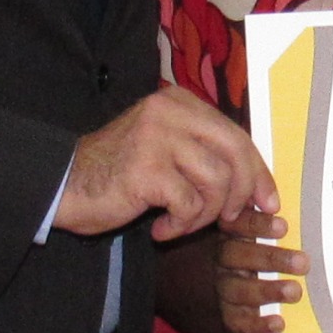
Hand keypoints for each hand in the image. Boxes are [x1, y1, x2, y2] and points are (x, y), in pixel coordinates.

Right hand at [58, 87, 275, 240]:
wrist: (63, 185)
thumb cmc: (118, 173)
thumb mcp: (165, 149)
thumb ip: (203, 153)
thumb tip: (256, 184)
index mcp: (178, 102)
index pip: (236, 134)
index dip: (258, 171)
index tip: (269, 201)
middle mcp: (169, 111)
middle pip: (235, 151)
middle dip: (243, 192)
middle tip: (232, 218)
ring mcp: (157, 137)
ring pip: (216, 181)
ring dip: (205, 214)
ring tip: (181, 223)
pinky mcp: (146, 168)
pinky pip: (189, 204)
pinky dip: (180, 225)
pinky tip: (160, 230)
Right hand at [161, 202, 307, 332]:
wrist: (162, 286)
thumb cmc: (200, 252)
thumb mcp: (210, 228)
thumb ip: (241, 215)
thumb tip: (272, 201)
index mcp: (217, 235)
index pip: (236, 226)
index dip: (258, 225)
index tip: (283, 227)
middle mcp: (215, 261)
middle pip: (241, 257)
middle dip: (272, 259)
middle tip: (303, 262)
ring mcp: (216, 291)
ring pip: (241, 290)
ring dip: (268, 291)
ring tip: (294, 291)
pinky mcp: (218, 318)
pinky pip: (237, 322)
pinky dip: (258, 325)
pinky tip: (277, 322)